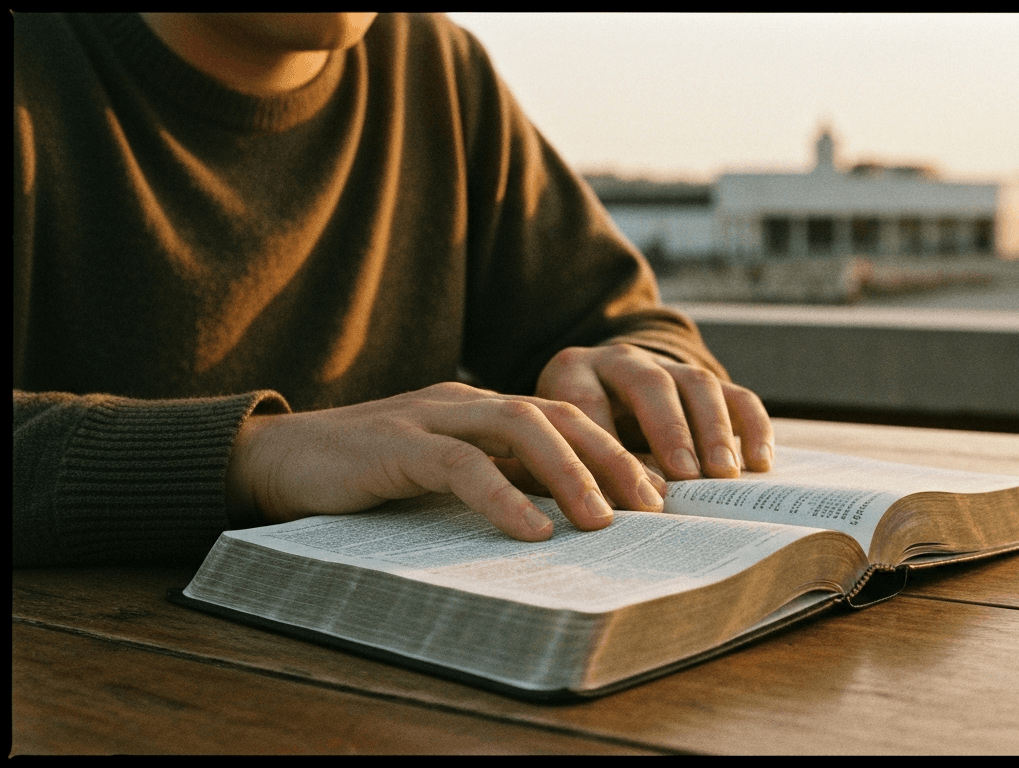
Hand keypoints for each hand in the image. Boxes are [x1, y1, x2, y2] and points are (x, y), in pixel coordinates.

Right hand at [225, 382, 667, 540]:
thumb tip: (561, 517)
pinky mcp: (392, 444)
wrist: (274, 460)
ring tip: (603, 521)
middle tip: (653, 505)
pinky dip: (501, 496)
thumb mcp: (443, 475)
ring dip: (570, 473)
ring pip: (519, 427)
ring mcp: (428, 416)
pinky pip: (459, 464)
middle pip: (557, 414)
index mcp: (479, 407)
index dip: (615, 449)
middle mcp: (463, 401)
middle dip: (611, 457)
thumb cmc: (364, 475)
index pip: (564, 417)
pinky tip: (531, 530)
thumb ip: (495, 481)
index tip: (656, 493)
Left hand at [535, 344, 773, 480]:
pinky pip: (734, 394)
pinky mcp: (703, 379)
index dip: (604, 450)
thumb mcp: (551, 444)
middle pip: (649, 384)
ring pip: (696, 384)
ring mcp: (666, 365)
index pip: (586, 405)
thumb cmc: (567, 434)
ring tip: (722, 474)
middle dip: (668, 430)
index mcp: (572, 372)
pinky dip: (752, 425)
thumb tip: (593, 515)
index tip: (622, 499)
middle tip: (683, 476)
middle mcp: (621, 360)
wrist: (598, 388)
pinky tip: (760, 462)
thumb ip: (563, 471)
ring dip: (712, 430)